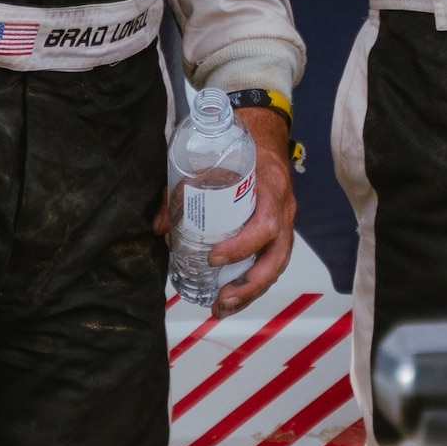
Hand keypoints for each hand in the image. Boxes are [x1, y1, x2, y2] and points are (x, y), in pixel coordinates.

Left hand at [167, 128, 302, 311]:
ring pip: (276, 266)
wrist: (267, 138)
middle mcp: (284, 210)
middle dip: (249, 284)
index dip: (242, 246)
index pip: (266, 224)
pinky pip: (271, 263)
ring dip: (250, 292)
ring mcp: (286, 224)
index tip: (214, 257)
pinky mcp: (280, 234)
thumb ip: (183, 189)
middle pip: (277, 257)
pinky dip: (252, 284)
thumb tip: (160, 227)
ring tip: (222, 307)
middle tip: (221, 299)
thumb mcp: (214, 160)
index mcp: (271, 188)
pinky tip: (232, 297)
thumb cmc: (241, 148)